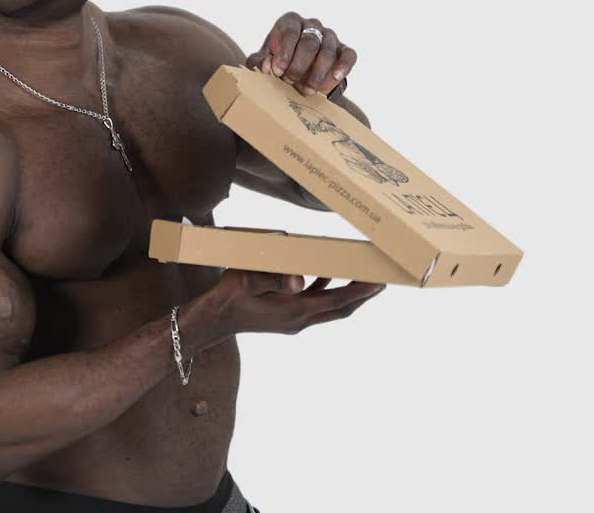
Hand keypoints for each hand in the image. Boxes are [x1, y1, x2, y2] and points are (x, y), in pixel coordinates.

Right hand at [209, 268, 384, 336]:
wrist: (213, 319)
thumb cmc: (229, 297)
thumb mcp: (250, 279)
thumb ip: (275, 277)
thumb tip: (299, 279)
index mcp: (295, 312)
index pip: (337, 302)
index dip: (360, 292)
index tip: (380, 283)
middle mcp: (299, 320)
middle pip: (341, 309)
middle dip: (362, 295)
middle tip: (380, 280)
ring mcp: (294, 321)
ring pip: (330, 308)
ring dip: (346, 294)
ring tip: (360, 275)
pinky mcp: (288, 317)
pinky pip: (315, 304)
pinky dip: (326, 290)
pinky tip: (325, 273)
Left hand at [245, 12, 356, 96]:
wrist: (299, 78)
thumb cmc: (278, 64)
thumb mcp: (264, 63)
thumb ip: (259, 63)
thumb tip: (266, 66)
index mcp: (290, 22)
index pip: (290, 32)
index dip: (284, 53)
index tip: (278, 71)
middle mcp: (311, 25)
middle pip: (309, 42)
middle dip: (299, 65)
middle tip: (290, 82)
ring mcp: (329, 36)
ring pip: (327, 50)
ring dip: (317, 73)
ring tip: (307, 90)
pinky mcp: (344, 50)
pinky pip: (349, 55)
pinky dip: (344, 66)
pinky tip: (335, 77)